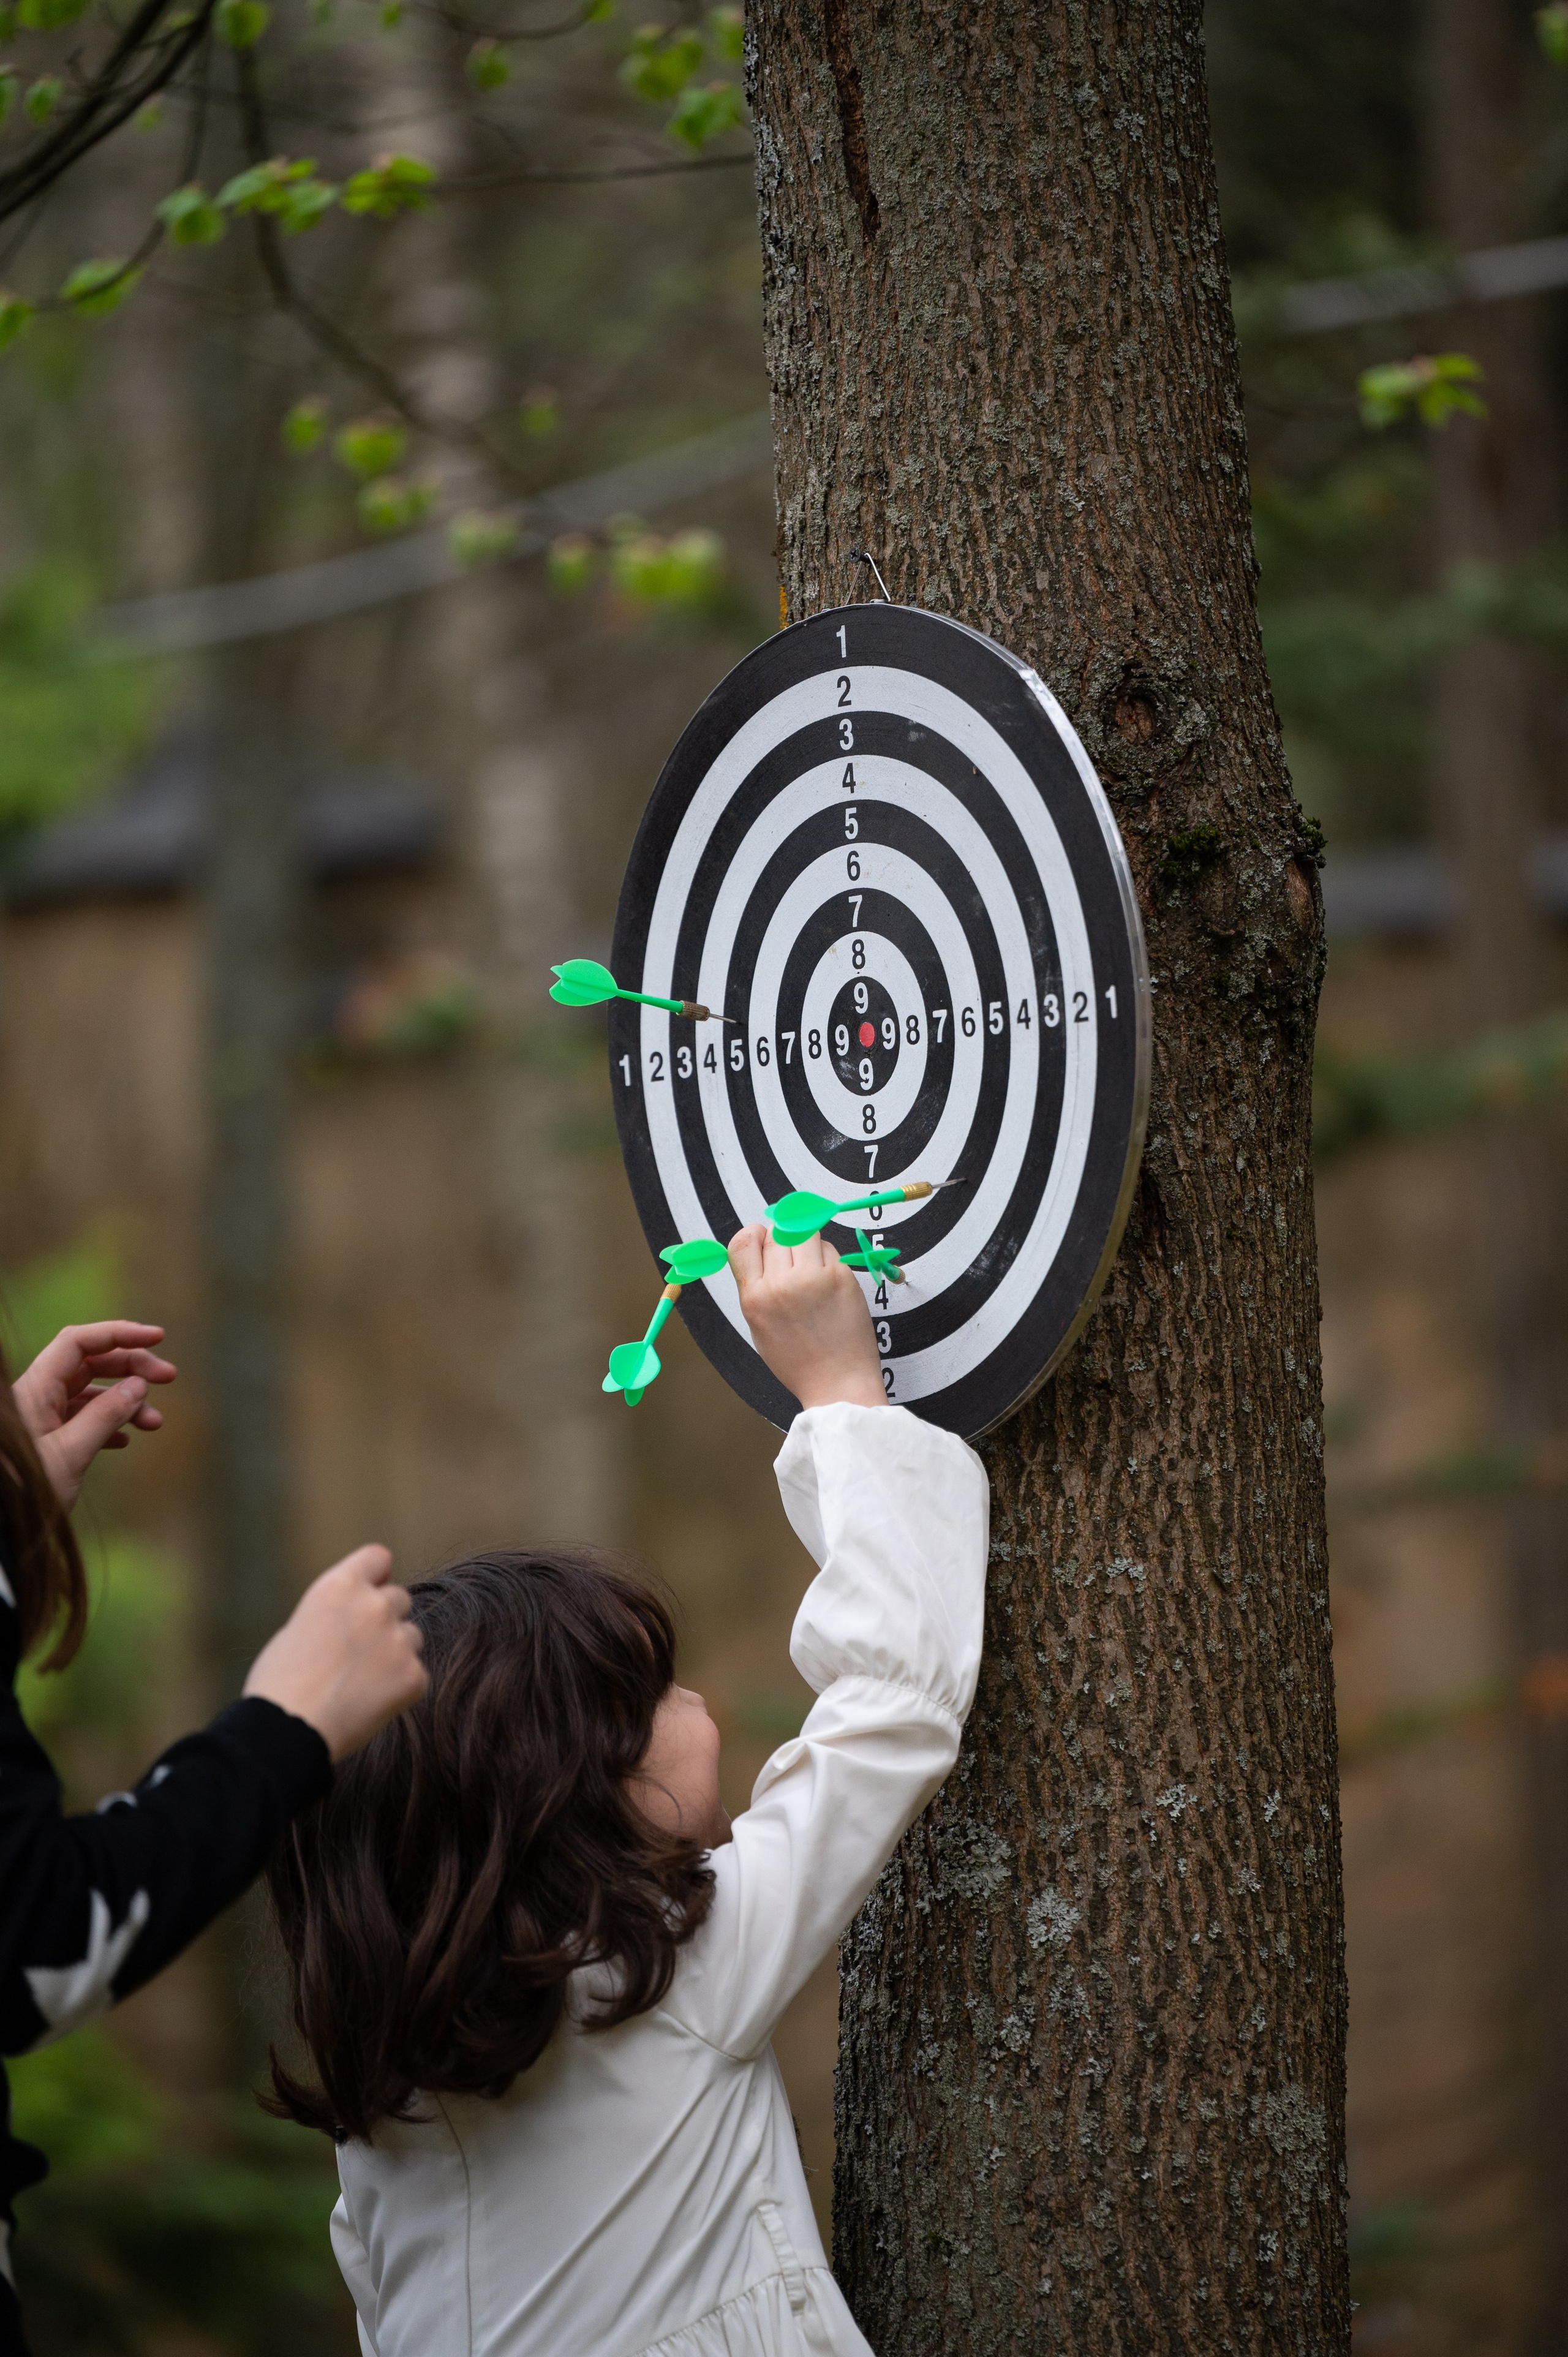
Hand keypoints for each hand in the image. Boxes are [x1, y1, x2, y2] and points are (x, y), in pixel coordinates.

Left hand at [14, 1322, 177, 1510]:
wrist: (0, 1532)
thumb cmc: (25, 1491)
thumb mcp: (70, 1454)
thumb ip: (105, 1416)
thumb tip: (139, 1385)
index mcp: (35, 1389)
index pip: (79, 1343)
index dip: (119, 1333)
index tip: (158, 1338)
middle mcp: (37, 1396)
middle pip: (89, 1363)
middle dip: (131, 1366)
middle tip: (169, 1376)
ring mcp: (42, 1417)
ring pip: (90, 1393)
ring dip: (125, 1401)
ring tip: (155, 1423)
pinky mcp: (48, 1439)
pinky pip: (82, 1418)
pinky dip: (109, 1422)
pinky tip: (126, 1440)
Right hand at [243, 1546, 426, 1761]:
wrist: (286, 1732)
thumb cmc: (280, 1684)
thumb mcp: (299, 1626)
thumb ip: (336, 1611)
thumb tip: (356, 1614)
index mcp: (340, 1586)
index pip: (378, 1557)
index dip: (375, 1576)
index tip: (369, 1593)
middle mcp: (374, 1606)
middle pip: (399, 1598)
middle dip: (384, 1619)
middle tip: (357, 1652)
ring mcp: (397, 1640)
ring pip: (411, 1636)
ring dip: (395, 1652)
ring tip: (359, 1682)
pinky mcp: (413, 1676)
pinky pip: (416, 1673)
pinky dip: (399, 1687)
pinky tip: (368, 1703)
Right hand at [728, 1223, 886, 1410]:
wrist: (837, 1382)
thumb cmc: (799, 1360)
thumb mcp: (759, 1327)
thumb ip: (755, 1287)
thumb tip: (760, 1249)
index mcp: (754, 1298)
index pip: (743, 1241)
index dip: (754, 1235)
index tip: (763, 1240)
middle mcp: (780, 1284)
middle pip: (776, 1233)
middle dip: (783, 1240)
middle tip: (794, 1259)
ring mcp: (813, 1278)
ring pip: (803, 1232)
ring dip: (806, 1242)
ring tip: (811, 1265)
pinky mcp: (841, 1276)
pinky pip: (829, 1248)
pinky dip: (827, 1257)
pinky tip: (828, 1279)